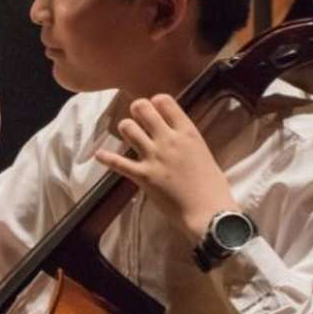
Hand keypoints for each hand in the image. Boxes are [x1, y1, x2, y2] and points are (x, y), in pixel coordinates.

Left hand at [95, 94, 236, 242]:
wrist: (209, 213)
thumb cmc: (213, 186)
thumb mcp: (202, 152)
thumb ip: (186, 140)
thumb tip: (174, 134)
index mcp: (187, 132)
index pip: (164, 100)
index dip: (156, 102)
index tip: (155, 109)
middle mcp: (168, 139)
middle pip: (142, 108)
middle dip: (137, 110)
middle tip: (138, 118)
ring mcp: (153, 157)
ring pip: (127, 128)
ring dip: (126, 129)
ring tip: (129, 135)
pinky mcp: (142, 175)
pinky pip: (117, 162)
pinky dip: (106, 158)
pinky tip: (99, 154)